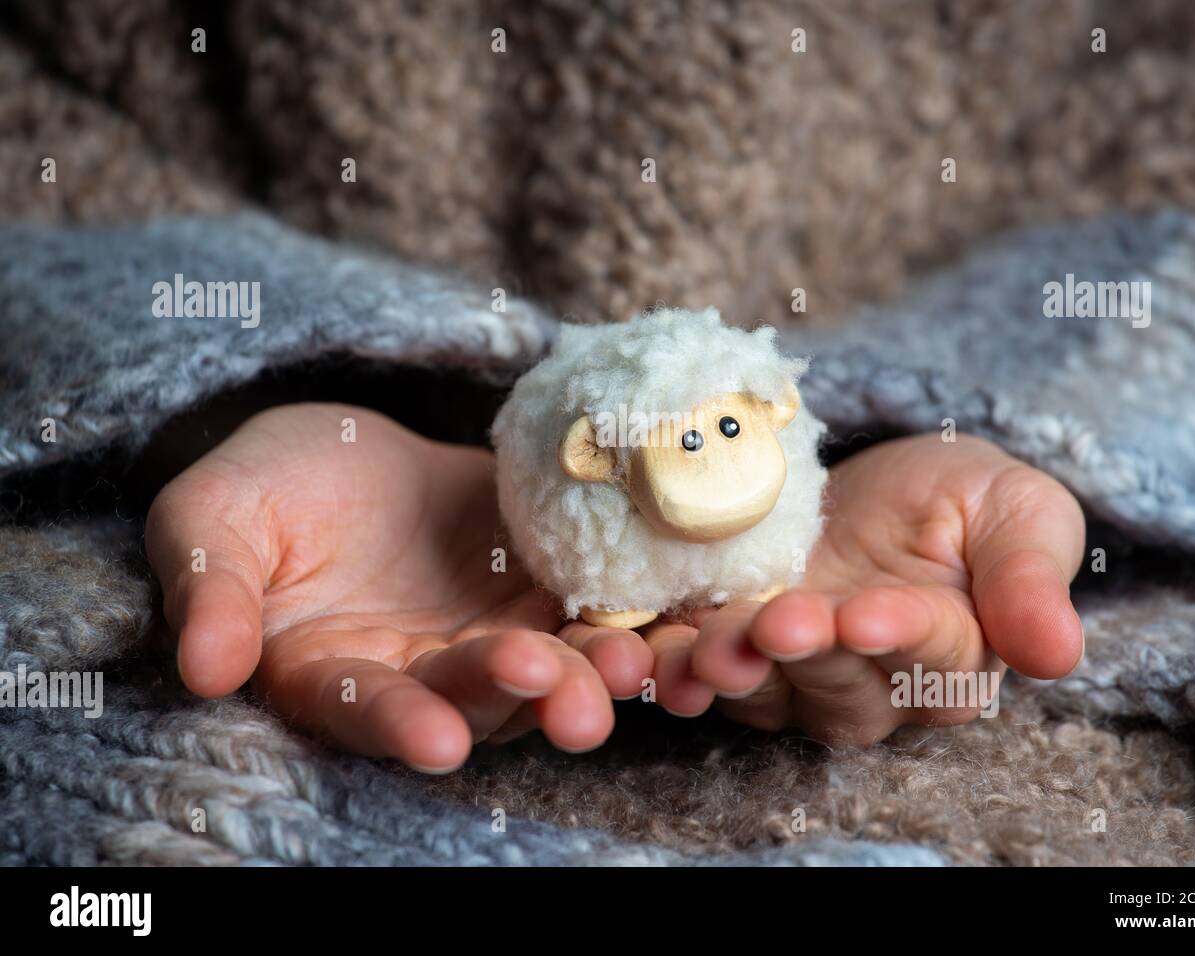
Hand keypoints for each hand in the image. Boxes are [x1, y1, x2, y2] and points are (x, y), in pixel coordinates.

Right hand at [145, 403, 651, 771]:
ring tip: (627, 666)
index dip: (398, 722)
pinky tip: (670, 618)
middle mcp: (420, 674)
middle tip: (561, 694)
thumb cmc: (266, 484)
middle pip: (473, 700)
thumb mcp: (214, 518)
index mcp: (331, 672)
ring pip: (546, 671)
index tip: (435, 739)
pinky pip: (593, 611)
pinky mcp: (546, 589)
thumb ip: (212, 589)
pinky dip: (632, 621)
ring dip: (589, 675)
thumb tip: (205, 667)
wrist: (347, 447)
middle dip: (517, 697)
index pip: (363, 709)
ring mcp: (492, 635)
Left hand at [636, 434, 1085, 743]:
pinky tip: (643, 655)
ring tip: (704, 650)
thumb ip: (1030, 574)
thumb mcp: (1015, 510)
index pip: (929, 656)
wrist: (875, 487)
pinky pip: (700, 673)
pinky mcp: (732, 650)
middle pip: (838, 684)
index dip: (896, 638)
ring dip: (731, 673)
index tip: (866, 615)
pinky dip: (669, 667)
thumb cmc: (959, 498)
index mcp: (952, 652)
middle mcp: (871, 682)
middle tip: (777, 622)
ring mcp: (795, 674)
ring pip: (765, 692)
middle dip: (804, 654)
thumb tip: (1057, 654)